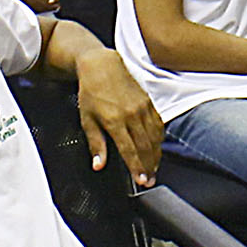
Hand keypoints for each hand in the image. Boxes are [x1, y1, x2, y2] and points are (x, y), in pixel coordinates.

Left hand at [74, 48, 160, 187]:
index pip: (129, 150)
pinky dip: (159, 139)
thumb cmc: (91, 92)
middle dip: (149, 166)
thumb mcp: (87, 120)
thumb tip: (98, 165)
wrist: (102, 66)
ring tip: (154, 168)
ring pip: (155, 137)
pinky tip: (157, 147)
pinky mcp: (149, 102)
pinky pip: (158, 124)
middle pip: (145, 147)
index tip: (141, 180)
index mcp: (114, 121)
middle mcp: (132, 114)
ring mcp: (143, 107)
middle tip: (149, 180)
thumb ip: (95, 144)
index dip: (136, 168)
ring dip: (156, 155)